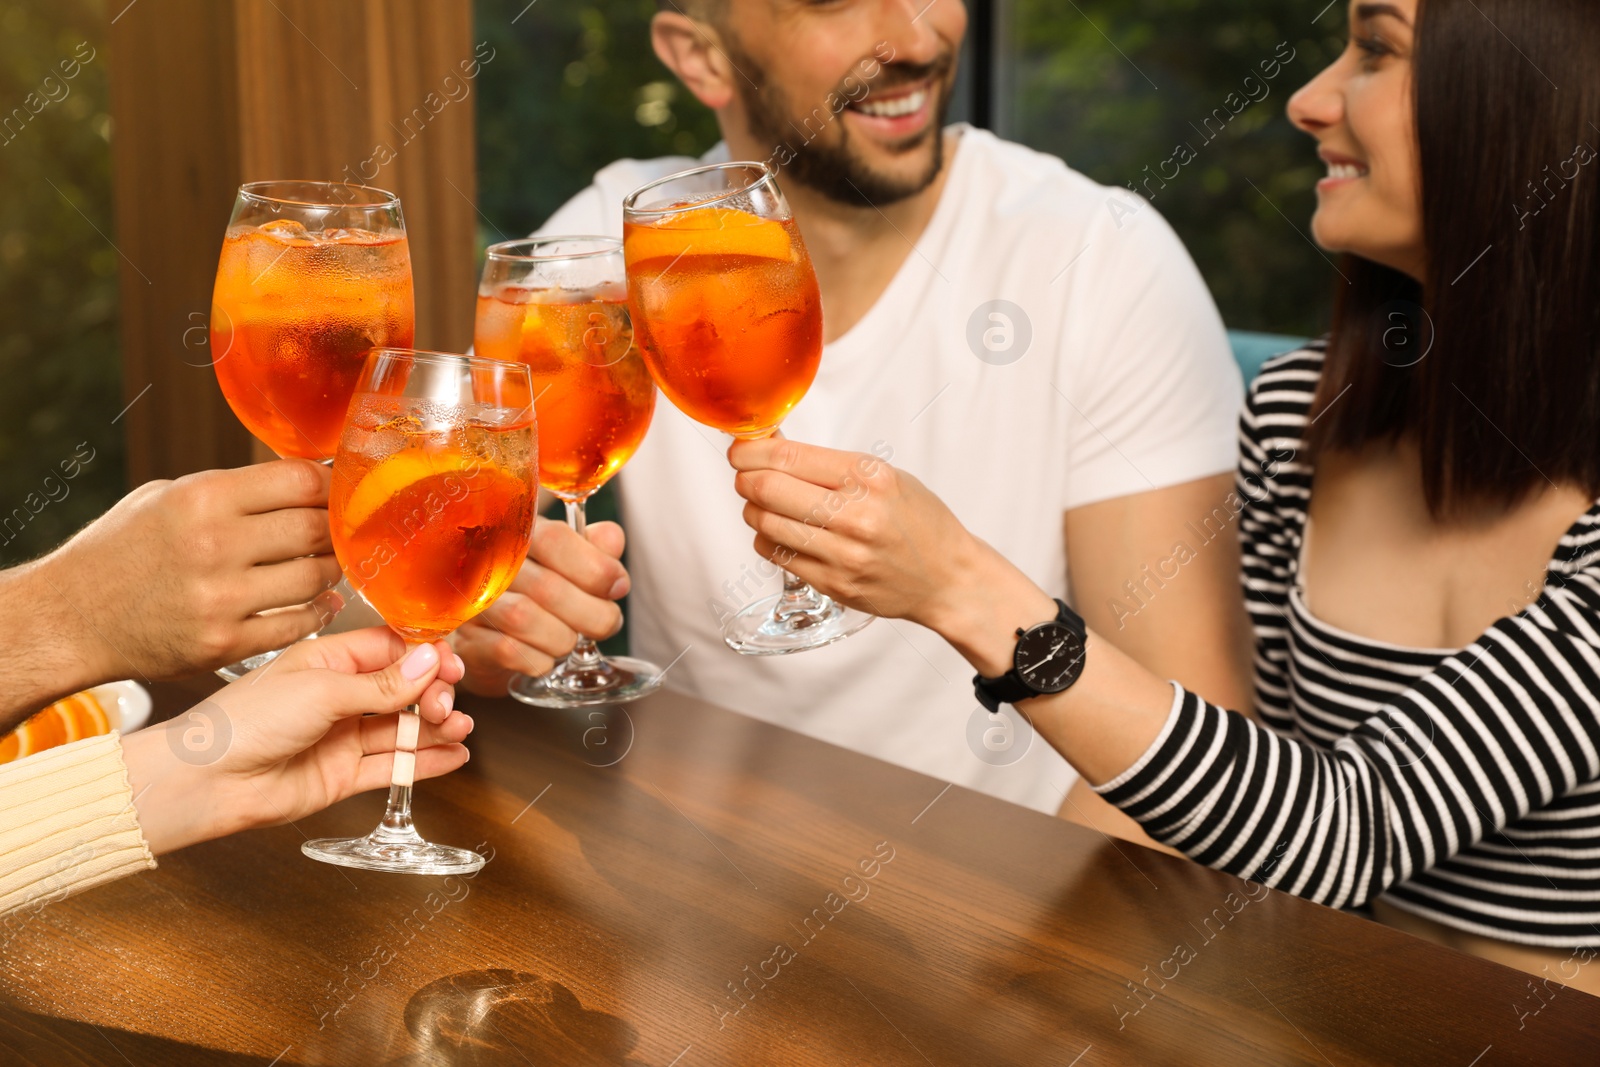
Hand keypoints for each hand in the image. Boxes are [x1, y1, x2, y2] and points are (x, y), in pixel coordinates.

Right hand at [34, 460, 341, 681]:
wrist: (71, 619)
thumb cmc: (120, 551)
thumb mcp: (166, 497)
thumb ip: (233, 489)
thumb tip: (301, 480)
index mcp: (201, 497)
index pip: (300, 479)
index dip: (329, 485)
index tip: (337, 491)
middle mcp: (214, 544)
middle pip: (316, 527)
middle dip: (336, 528)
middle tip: (340, 531)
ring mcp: (221, 598)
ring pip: (315, 577)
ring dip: (330, 571)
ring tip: (328, 565)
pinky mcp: (224, 642)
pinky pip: (297, 624)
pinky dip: (319, 613)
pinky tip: (321, 603)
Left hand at [122, 628, 470, 854]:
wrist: (207, 781)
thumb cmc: (244, 722)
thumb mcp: (321, 690)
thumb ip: (382, 684)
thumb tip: (429, 663)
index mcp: (327, 660)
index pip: (390, 651)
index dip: (424, 657)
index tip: (451, 664)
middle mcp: (337, 697)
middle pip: (403, 691)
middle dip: (433, 694)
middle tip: (447, 705)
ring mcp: (341, 737)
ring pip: (403, 728)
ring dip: (436, 727)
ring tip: (460, 728)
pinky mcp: (342, 775)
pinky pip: (393, 766)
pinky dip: (426, 762)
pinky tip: (454, 756)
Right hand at [454, 515, 629, 694]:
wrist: (495, 635)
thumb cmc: (539, 590)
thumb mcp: (571, 562)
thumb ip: (594, 547)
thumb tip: (611, 539)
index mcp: (519, 532)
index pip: (555, 539)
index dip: (595, 567)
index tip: (618, 587)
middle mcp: (487, 561)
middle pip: (547, 587)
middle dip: (593, 614)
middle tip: (606, 623)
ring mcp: (473, 601)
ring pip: (523, 619)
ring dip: (564, 638)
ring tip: (572, 639)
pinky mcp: (469, 641)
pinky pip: (509, 651)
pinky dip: (540, 660)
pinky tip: (547, 656)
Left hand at [728, 437, 988, 628]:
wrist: (948, 577)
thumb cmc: (918, 522)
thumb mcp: (886, 476)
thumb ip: (830, 464)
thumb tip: (771, 447)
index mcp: (870, 477)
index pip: (788, 457)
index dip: (751, 451)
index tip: (741, 450)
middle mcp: (856, 515)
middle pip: (766, 489)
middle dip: (745, 477)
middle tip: (745, 474)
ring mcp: (843, 553)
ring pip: (764, 522)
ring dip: (753, 509)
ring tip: (764, 504)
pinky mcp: (833, 583)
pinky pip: (776, 553)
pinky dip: (767, 537)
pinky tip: (781, 531)